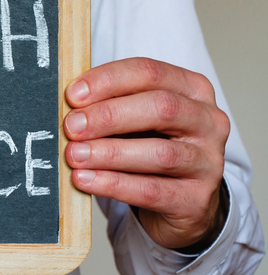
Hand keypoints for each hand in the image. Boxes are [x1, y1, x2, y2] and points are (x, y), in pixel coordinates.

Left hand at [64, 58, 229, 249]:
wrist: (178, 201)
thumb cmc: (148, 147)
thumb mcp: (133, 119)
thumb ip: (108, 105)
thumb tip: (67, 103)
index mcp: (192, 89)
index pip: (150, 72)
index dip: (108, 80)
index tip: (73, 95)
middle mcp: (207, 121)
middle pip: (161, 107)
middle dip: (109, 116)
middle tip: (71, 127)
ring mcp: (208, 162)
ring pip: (160, 153)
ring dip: (109, 153)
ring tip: (74, 155)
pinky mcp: (196, 199)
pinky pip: (152, 190)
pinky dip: (113, 184)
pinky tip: (86, 180)